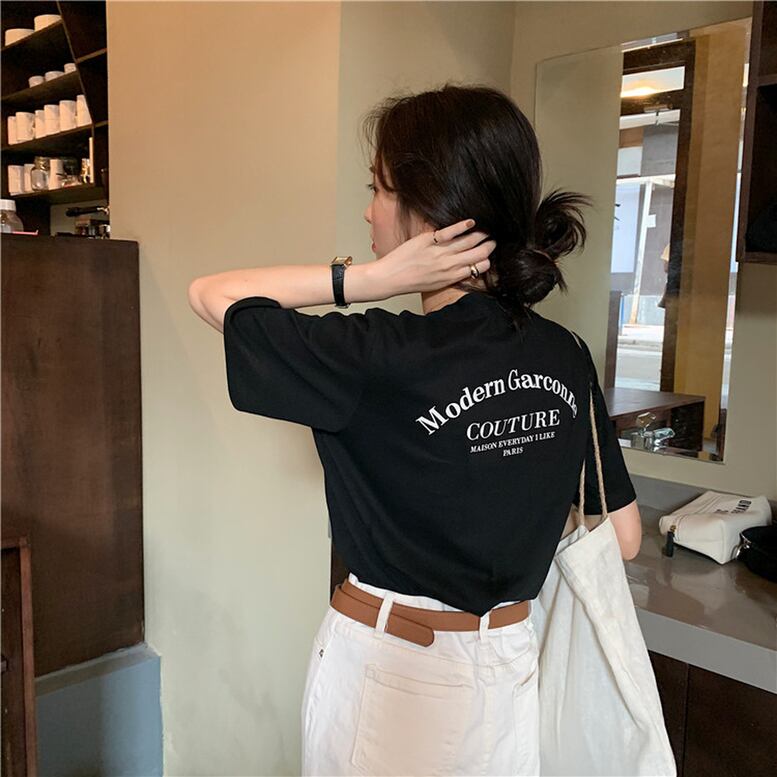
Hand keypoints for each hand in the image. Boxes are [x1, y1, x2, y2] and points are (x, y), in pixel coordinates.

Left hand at [373, 219, 495, 297]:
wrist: (390, 278)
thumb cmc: (410, 282)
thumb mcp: (435, 285)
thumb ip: (450, 276)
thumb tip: (463, 269)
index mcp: (451, 277)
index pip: (478, 268)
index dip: (487, 260)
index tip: (489, 254)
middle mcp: (448, 265)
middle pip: (477, 253)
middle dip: (489, 246)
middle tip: (493, 240)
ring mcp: (439, 252)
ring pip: (468, 241)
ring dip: (480, 235)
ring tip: (486, 230)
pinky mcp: (428, 241)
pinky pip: (450, 232)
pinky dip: (462, 226)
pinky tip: (471, 222)